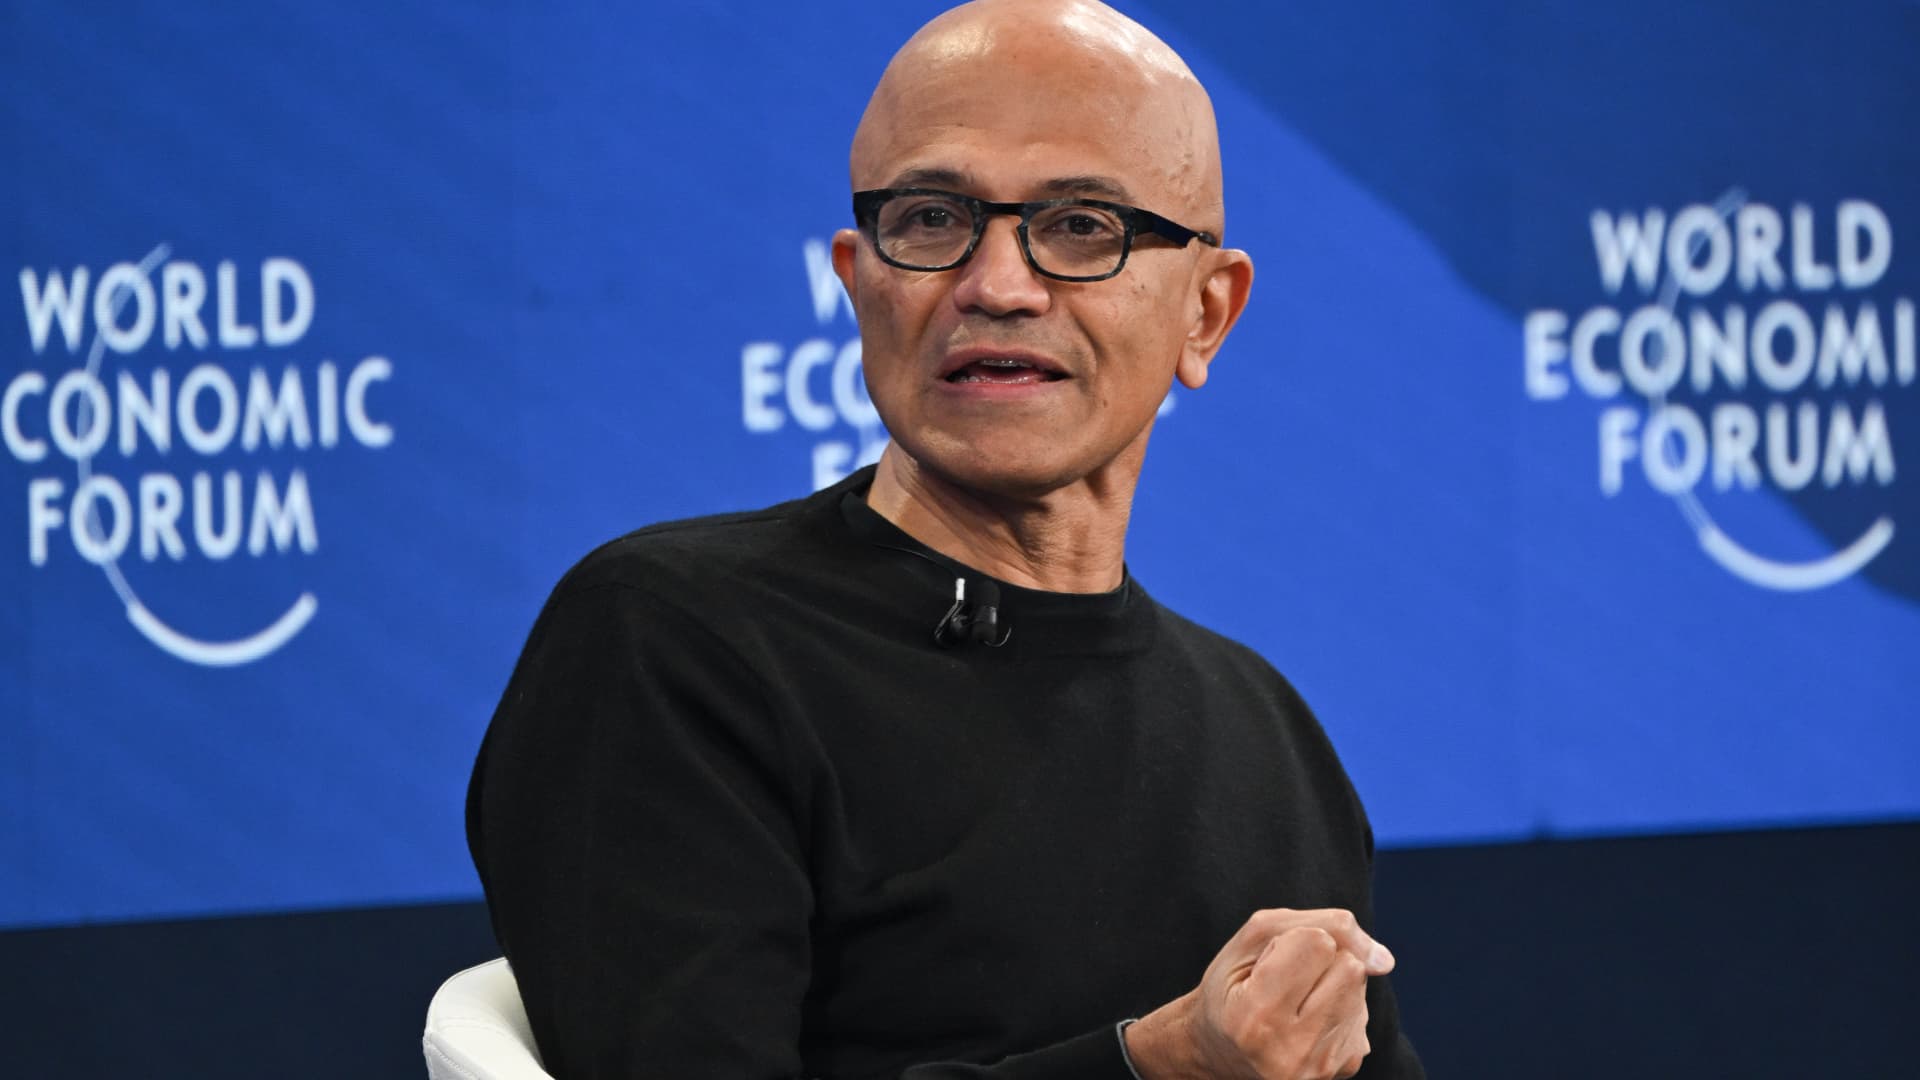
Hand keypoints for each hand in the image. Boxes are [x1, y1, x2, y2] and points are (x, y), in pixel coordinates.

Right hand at [1124, 908, 1393, 1079]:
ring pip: (1360, 987)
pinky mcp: (1343, 1069)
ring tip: (1296, 999)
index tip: (1269, 962)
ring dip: (1333, 981)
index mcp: (1256, 1016)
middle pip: (1350, 966)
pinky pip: (1363, 1013)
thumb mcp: (1253, 939)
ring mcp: (1320, 1067)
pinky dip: (1339, 1006)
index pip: (1320, 942)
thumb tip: (1385, 961)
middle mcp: (1291, 1052)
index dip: (1296, 939)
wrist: (1220, 1049)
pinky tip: (1308, 1021)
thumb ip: (1319, 925)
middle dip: (1323, 958)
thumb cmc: (1231, 986)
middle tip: (1286, 980)